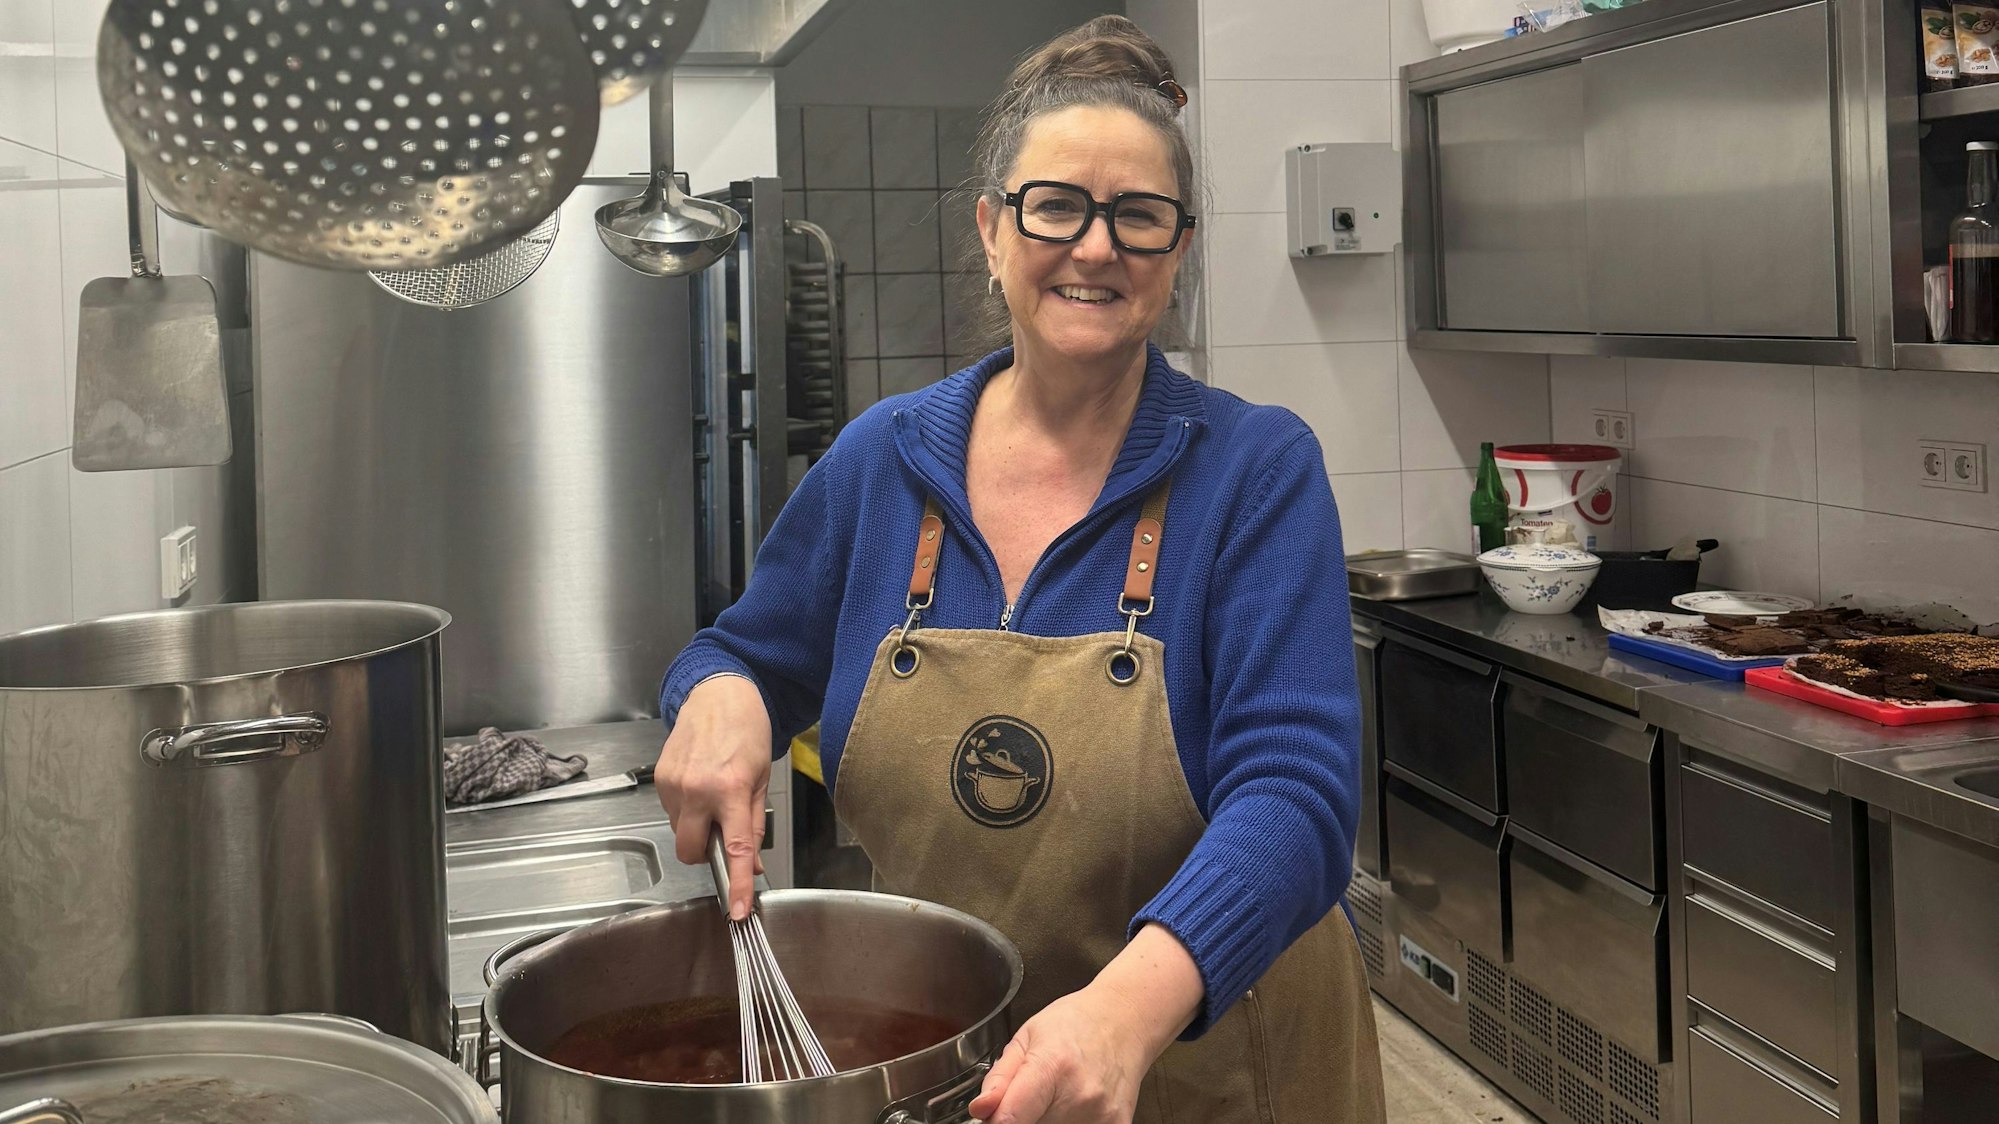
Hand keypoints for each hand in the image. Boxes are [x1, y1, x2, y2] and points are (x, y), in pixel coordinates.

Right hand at [655, 674, 771, 918]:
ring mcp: (674, 784)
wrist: (718, 693)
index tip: (737, 910)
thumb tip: (754, 864)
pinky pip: (672, 812)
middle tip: (722, 836)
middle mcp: (698, 789)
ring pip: (680, 832)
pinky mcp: (660, 778)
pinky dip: (687, 809)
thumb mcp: (763, 777)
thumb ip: (755, 824)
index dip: (738, 884)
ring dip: (697, 827)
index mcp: (732, 789)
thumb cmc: (747, 730)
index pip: (736, 849)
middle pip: (690, 852)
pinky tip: (699, 785)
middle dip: (705, 855)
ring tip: (714, 796)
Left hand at [966, 987, 1150, 1123]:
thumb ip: (1000, 1077)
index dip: (996, 1121)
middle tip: (1032, 1096)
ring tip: (1057, 1097)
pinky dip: (1070, 1122)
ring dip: (1047, 1121)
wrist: (1126, 1021)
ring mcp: (1101, 1115)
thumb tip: (981, 1109)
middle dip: (1024, 1117)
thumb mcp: (1027, 1037)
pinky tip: (1076, 1106)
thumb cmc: (1077, 1023)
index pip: (1011, 1119)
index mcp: (1052, 1067)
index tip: (995, 1117)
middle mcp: (1080, 1095)